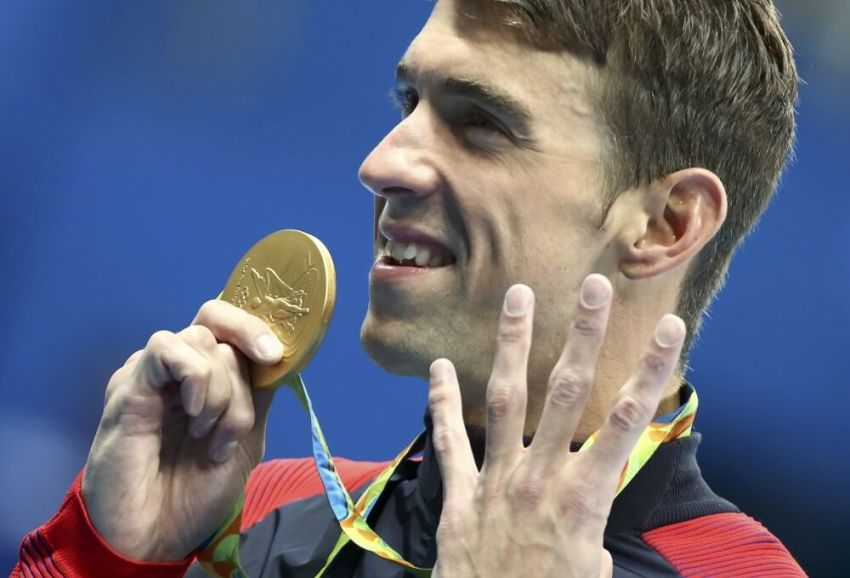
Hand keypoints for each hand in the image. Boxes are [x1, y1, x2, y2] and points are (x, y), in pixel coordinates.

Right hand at [81, 300, 283, 561]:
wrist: (156, 535)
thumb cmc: (197, 493)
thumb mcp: (245, 441)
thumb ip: (257, 397)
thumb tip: (277, 358)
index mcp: (209, 379)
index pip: (230, 325)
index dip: (257, 326)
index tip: (279, 353)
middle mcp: (180, 370)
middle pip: (219, 322)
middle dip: (250, 343)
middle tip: (269, 362)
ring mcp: (155, 374)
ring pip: (202, 338)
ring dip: (222, 387)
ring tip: (210, 434)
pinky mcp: (130, 384)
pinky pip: (166, 348)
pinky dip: (193, 376)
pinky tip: (194, 414)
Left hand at [428, 275, 685, 577]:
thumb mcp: (593, 571)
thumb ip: (592, 534)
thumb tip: (589, 526)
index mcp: (585, 497)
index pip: (629, 421)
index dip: (651, 370)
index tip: (667, 327)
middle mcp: (541, 477)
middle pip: (567, 393)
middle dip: (584, 336)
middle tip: (593, 286)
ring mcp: (497, 481)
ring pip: (506, 400)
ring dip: (513, 345)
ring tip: (517, 296)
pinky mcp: (461, 496)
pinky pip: (448, 442)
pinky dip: (441, 404)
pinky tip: (437, 367)